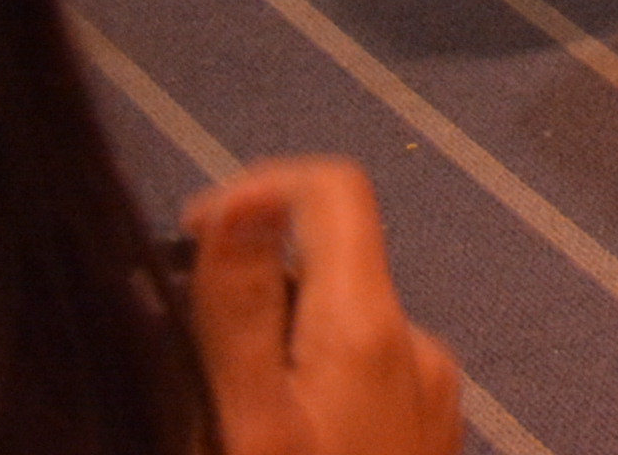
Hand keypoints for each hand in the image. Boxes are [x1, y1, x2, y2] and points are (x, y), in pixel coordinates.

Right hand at [184, 158, 464, 454]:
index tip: (187, 238)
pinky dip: (312, 390)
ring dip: (279, 347)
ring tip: (222, 414)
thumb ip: (243, 313)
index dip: (256, 189)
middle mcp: (419, 344)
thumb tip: (241, 199)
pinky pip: (363, 378)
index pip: (335, 188)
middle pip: (330, 263)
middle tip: (185, 357)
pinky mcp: (429, 434)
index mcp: (373, 325)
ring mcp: (432, 391)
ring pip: (339, 327)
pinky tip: (280, 439)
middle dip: (254, 290)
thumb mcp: (250, 422)